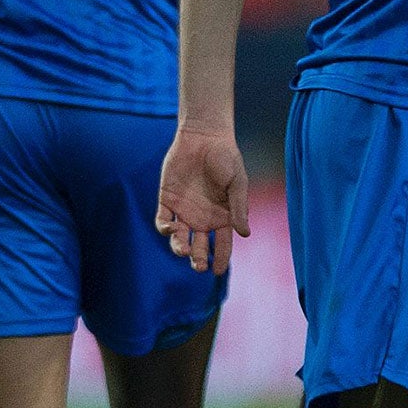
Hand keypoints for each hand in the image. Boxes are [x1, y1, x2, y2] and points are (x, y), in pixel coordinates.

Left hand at [156, 126, 250, 273]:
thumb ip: (239, 207)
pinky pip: (163, 220)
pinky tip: (172, 228)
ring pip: (179, 238)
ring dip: (179, 247)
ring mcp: (184, 210)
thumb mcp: (237, 182)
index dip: (221, 258)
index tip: (218, 271)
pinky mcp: (167, 200)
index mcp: (222, 216)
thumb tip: (245, 233)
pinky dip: (165, 228)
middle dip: (198, 258)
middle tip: (199, 266)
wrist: (204, 136)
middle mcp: (202, 217)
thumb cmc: (226, 157)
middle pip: (199, 246)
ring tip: (183, 250)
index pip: (222, 244)